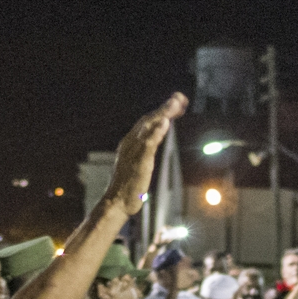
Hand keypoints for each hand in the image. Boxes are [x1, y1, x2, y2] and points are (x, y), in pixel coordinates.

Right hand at [107, 94, 188, 214]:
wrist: (117, 201)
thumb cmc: (129, 184)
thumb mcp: (139, 161)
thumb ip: (148, 146)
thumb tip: (157, 135)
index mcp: (131, 141)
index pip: (148, 121)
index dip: (163, 110)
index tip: (177, 102)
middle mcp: (131, 142)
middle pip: (149, 119)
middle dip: (165, 107)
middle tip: (180, 97)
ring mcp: (134, 151)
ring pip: (148, 127)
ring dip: (162, 113)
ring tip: (174, 103)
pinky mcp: (139, 161)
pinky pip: (148, 143)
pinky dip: (156, 132)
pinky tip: (165, 122)